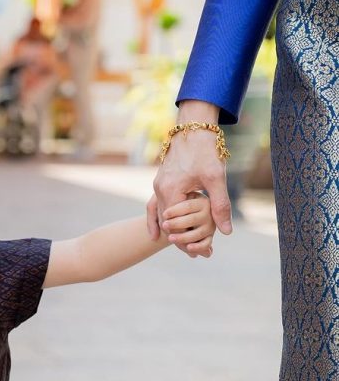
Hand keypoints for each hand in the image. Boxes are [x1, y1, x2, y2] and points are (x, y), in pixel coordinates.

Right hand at [148, 100, 232, 255]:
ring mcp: (157, 186)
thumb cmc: (206, 149)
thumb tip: (226, 231)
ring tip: (186, 247)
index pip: (176, 226)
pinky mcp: (160, 182)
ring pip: (161, 217)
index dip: (188, 241)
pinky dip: (157, 221)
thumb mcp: (216, 178)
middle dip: (181, 240)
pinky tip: (157, 235)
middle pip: (167, 225)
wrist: (193, 125)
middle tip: (197, 255)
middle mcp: (159, 191)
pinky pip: (155, 207)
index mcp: (170, 192)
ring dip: (172, 232)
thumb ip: (220, 205)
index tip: (200, 253)